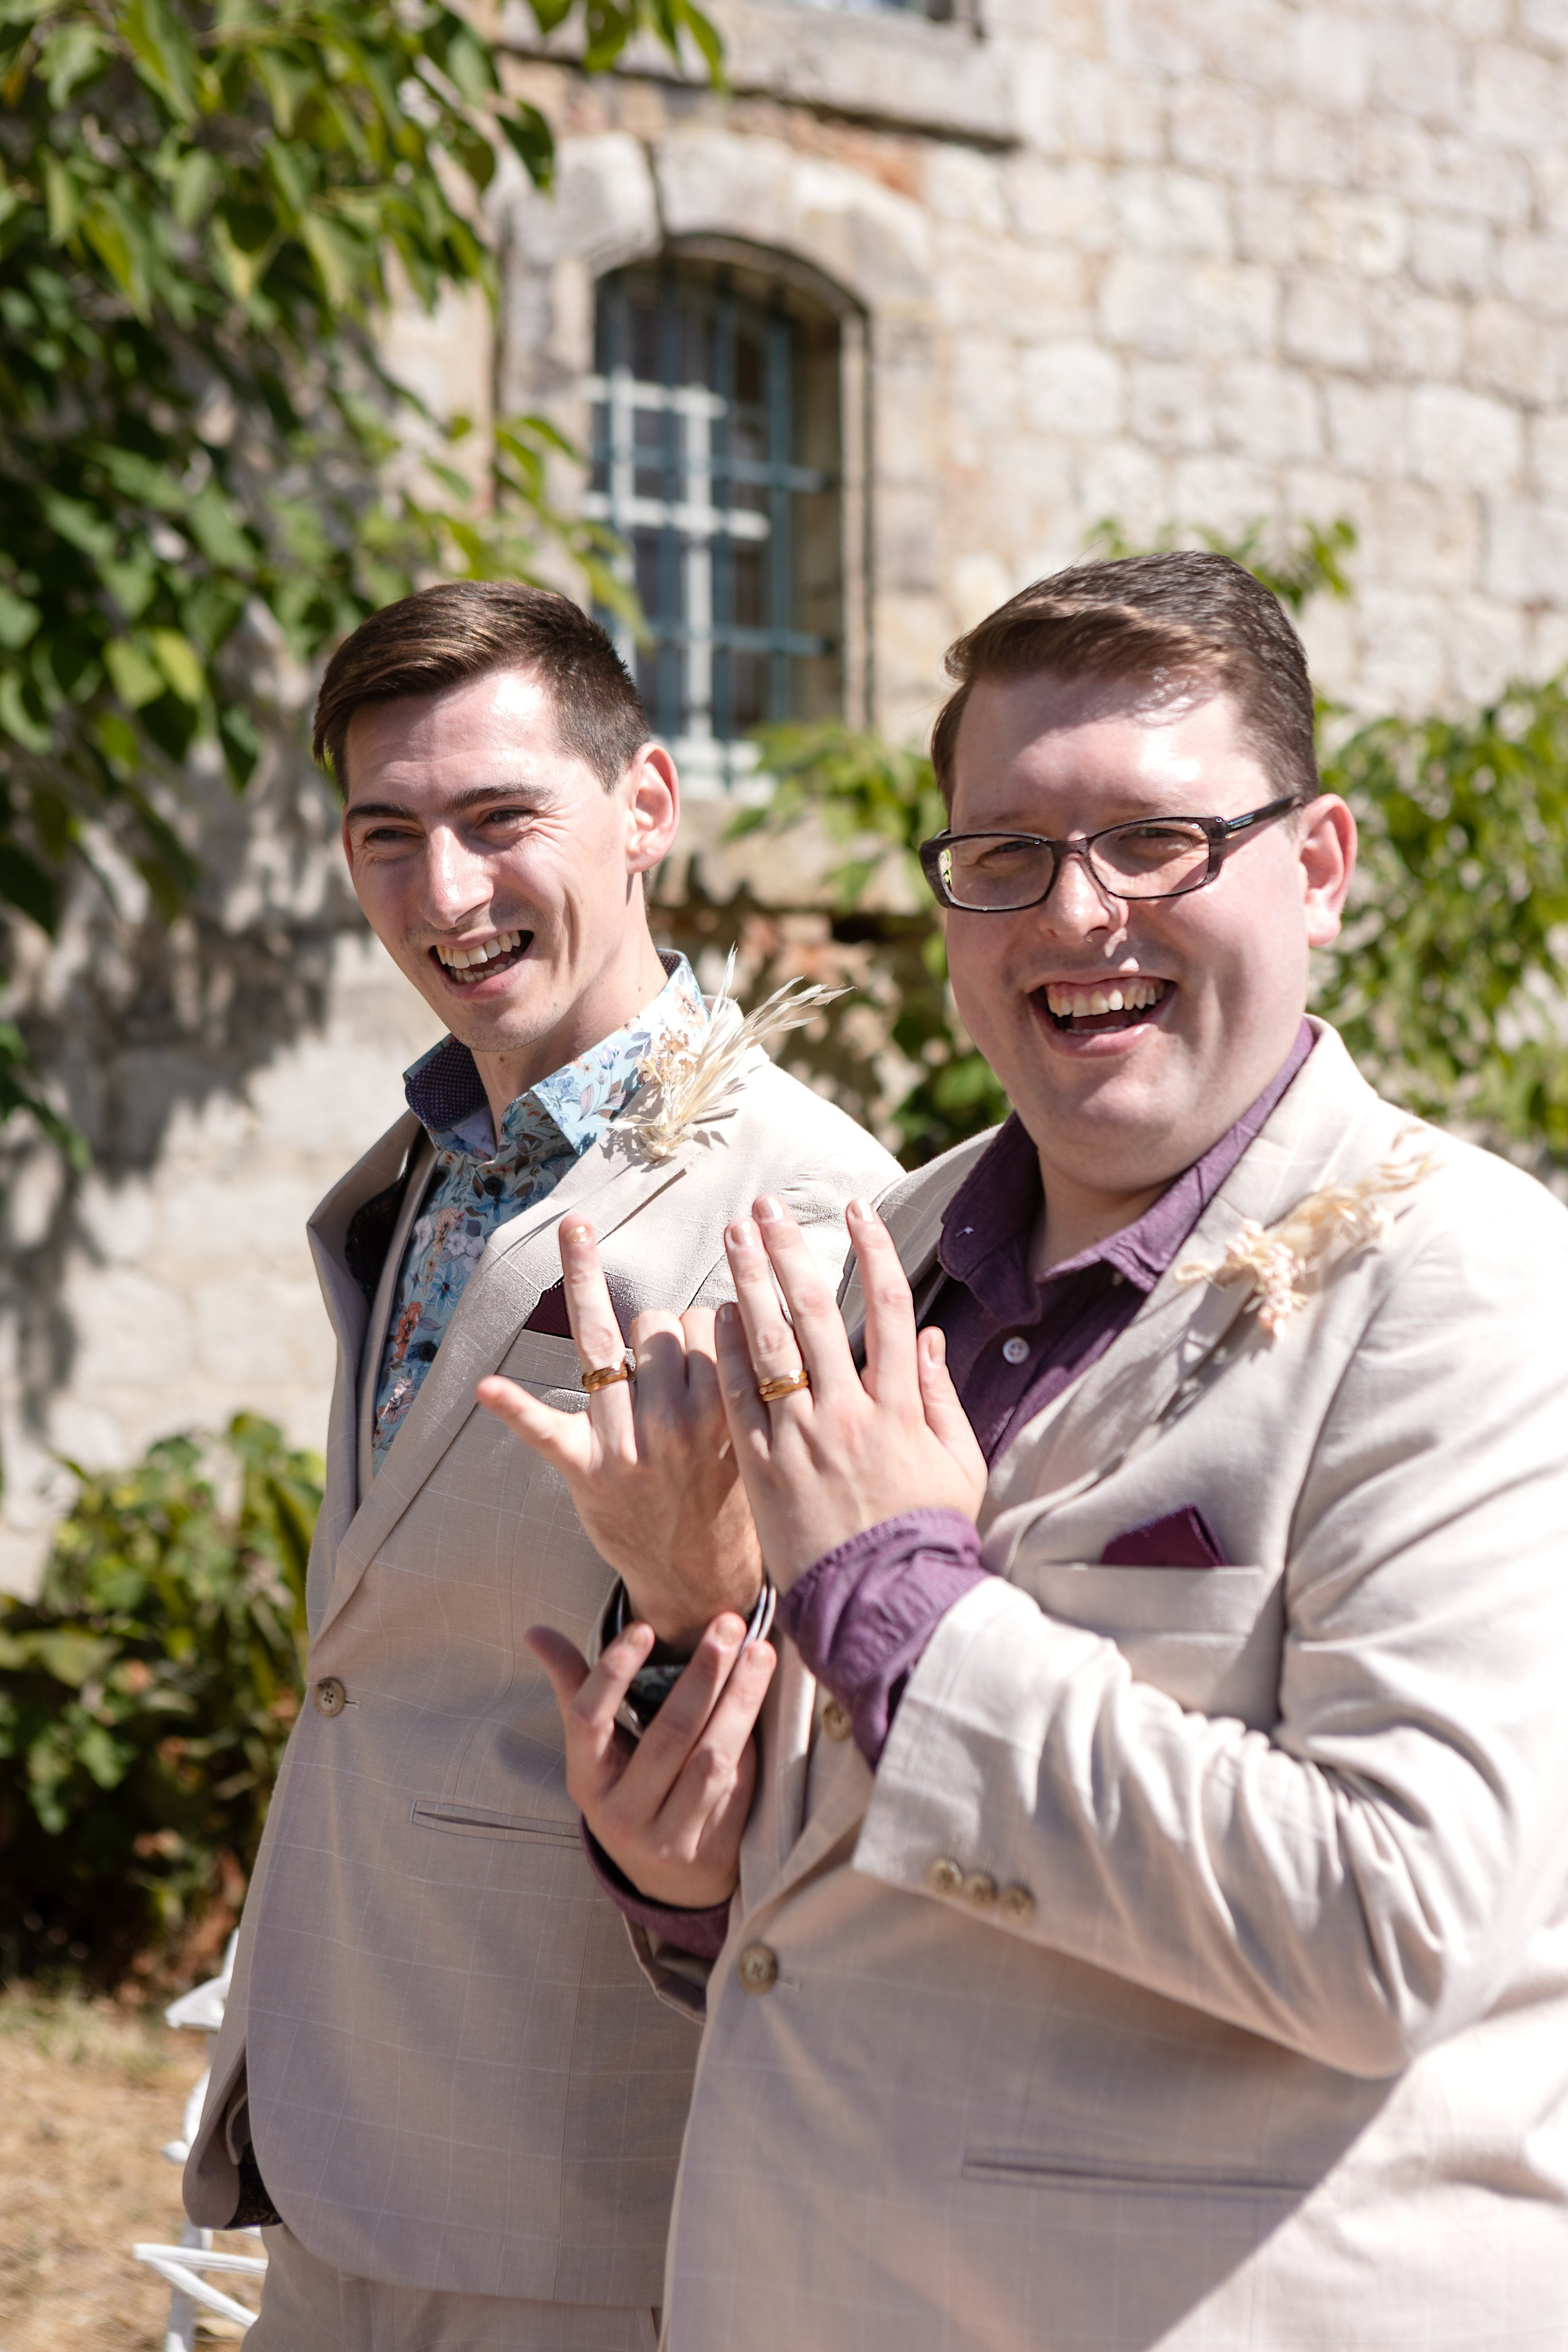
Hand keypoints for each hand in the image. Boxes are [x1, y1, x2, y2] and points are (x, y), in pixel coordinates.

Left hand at [477, 1217, 762, 1648]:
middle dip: (662, 1334)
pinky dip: (515, 1406)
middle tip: (672, 1379)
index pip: (709, 1319)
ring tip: (627, 1349)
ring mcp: (626, 1444)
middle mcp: (674, 1422)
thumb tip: (737, 1305)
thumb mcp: (748, 1436)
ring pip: (612, 1336)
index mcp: (722, 1411)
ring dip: (615, 1328)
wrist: (699, 1581)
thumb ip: (737, 1376)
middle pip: (658, 1322)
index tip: (718, 1342)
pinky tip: (487, 1385)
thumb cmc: (725, 1498)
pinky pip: (544, 1428)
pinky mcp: (583, 1468)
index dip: (709, 1324)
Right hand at [526, 1611, 775, 1908]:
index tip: (644, 1627)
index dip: (613, 1672)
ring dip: (738, 1699)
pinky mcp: (707, 1849)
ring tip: (760, 1652)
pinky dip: (748, 1739)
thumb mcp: (597, 1751)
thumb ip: (575, 1687)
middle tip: (728, 1624)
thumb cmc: (629, 1790)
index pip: (589, 1719)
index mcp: (586, 1778)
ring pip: (709, 1757)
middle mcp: (619, 1812)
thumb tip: (537, 1632)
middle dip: (702, 1673)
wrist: (666, 1883)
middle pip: (667, 1734)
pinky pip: (733, 1785)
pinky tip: (763, 1700)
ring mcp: (664, 1837)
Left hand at [715, 1194, 987, 1586]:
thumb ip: (942, 1398)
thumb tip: (928, 1338)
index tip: (857, 1210)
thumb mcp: (958, 1465)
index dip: (874, 1253)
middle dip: (790, 1253)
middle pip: (817, 1313)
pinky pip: (738, 1399)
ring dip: (750, 1284)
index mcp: (902, 1408)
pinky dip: (726, 1353)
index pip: (890, 1310)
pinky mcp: (764, 1469)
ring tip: (732, 1238)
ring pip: (771, 1346)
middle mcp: (850, 1414)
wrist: (882, 1604)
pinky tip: (713, 1315)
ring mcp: (803, 1440)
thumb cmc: (925, 1535)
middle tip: (766, 1209)